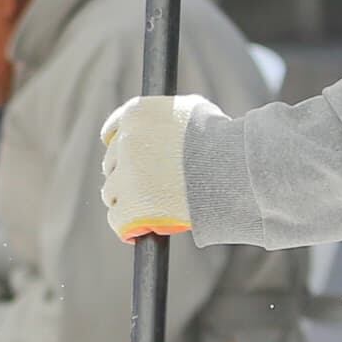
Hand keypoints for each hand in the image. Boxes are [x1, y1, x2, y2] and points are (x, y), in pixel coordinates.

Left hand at [97, 93, 226, 243]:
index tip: (127, 161)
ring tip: (144, 210)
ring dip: (125, 201)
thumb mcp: (192, 110)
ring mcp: (126, 176)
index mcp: (136, 115)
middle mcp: (125, 142)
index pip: (111, 134)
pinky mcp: (131, 207)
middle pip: (111, 165)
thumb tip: (168, 120)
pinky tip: (138, 230)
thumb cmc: (220, 139)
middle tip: (144, 189)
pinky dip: (126, 226)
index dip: (120, 150)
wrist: (231, 167)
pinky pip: (117, 219)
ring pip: (111, 193)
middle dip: (124, 176)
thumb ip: (168, 114)